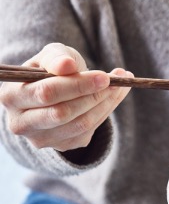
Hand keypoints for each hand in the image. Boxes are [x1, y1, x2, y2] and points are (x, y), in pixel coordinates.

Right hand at [0, 42, 132, 151]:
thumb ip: (56, 58)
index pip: (47, 93)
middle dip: (94, 96)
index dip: (78, 85)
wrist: (52, 94)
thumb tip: (67, 65)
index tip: (104, 77)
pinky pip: (89, 131)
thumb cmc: (50, 71)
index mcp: (12, 96)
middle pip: (63, 113)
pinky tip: (114, 97)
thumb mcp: (50, 57)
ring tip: (121, 86)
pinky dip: (105, 112)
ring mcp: (41, 139)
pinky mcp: (62, 146)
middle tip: (117, 82)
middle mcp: (21, 123)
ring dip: (106, 104)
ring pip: (80, 124)